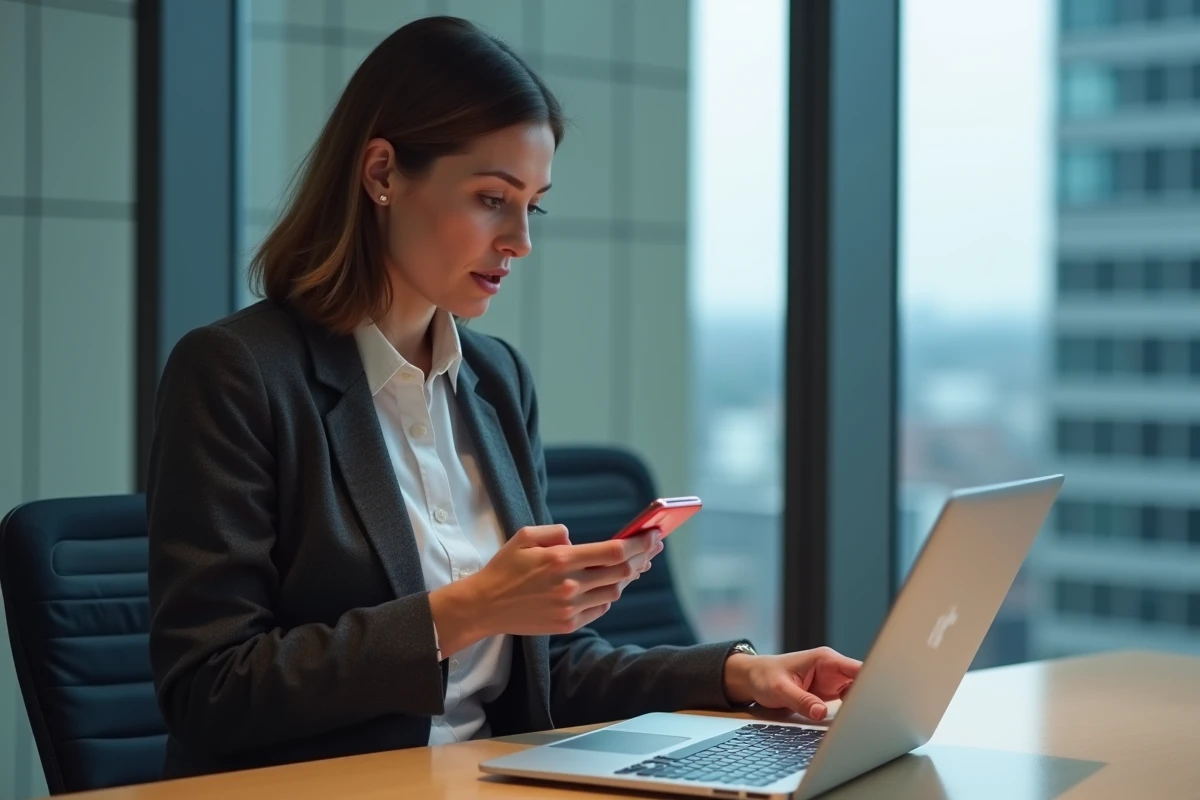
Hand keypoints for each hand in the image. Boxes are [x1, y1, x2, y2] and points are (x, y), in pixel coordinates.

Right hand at [455, 525, 660, 638]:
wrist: (484, 607)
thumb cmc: (504, 568)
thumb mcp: (524, 536)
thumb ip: (555, 532)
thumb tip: (576, 538)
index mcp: (560, 559)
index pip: (614, 551)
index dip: (640, 543)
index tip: (653, 534)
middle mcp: (569, 585)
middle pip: (622, 572)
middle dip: (643, 557)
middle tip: (652, 547)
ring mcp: (570, 608)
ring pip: (614, 591)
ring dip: (627, 577)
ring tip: (634, 564)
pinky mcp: (567, 624)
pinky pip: (601, 609)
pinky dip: (608, 595)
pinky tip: (609, 585)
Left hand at [722, 647, 860, 720]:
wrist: (752, 678)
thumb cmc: (764, 676)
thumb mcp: (780, 689)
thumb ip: (802, 700)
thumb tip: (822, 713)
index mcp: (825, 660)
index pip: (856, 669)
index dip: (872, 681)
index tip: (879, 696)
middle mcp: (833, 669)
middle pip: (862, 682)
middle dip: (869, 697)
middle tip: (872, 715)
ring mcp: (832, 681)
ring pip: (857, 693)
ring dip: (861, 705)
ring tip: (864, 721)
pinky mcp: (829, 693)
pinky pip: (847, 701)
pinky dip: (852, 710)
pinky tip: (852, 721)